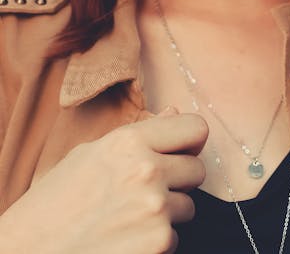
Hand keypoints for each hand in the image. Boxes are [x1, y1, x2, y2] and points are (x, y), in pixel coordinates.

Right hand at [0, 109, 207, 253]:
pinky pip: (175, 237)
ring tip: (130, 215)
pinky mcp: (158, 245)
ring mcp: (155, 211)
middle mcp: (147, 172)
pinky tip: (127, 238)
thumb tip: (174, 113)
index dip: (190, 140)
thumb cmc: (55, 202)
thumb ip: (140, 133)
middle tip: (150, 188)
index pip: (195, 128)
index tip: (182, 150)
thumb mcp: (91, 154)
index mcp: (130, 142)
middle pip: (197, 169)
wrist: (29, 252)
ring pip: (189, 206)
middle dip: (179, 179)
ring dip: (168, 212)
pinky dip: (156, 240)